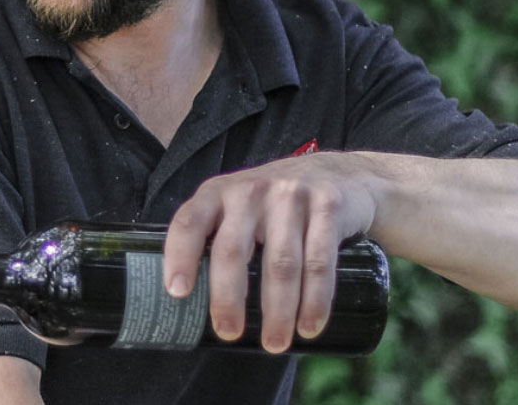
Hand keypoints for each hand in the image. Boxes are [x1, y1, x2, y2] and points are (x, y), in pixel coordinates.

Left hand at [160, 152, 380, 353]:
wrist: (340, 173)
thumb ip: (219, 238)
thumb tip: (194, 303)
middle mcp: (250, 190)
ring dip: (277, 310)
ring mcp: (291, 196)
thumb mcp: (240, 207)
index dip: (179, 257)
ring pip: (280, 263)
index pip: (189, 223)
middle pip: (233, 250)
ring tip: (275, 343)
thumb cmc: (276, 203)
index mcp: (218, 193)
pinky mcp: (328, 206)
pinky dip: (315, 300)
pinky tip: (309, 325)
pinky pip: (320, 262)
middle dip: (228, 298)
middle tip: (228, 333)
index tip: (177, 293)